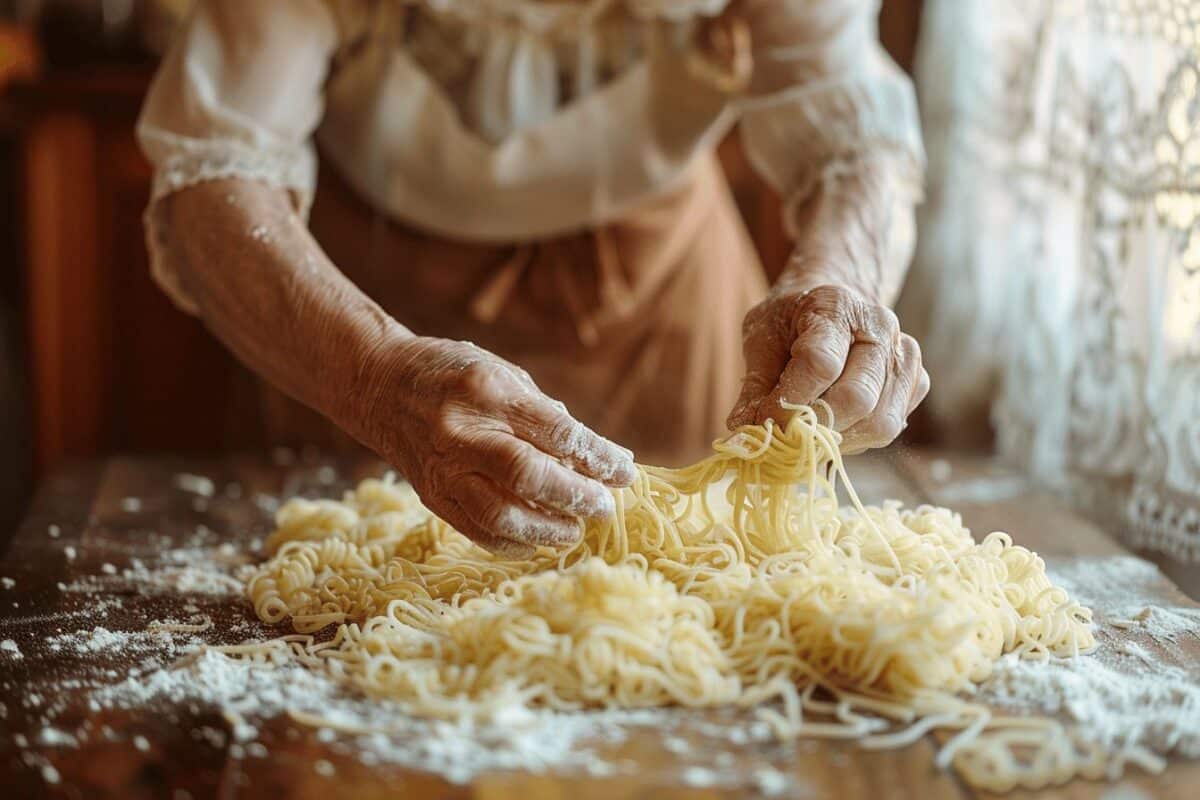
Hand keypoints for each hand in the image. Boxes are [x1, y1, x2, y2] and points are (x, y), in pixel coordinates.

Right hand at [353, 336, 635, 556]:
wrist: (380, 386)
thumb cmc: (454, 374)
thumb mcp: (503, 374)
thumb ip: (546, 415)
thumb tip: (599, 459)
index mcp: (487, 390)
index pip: (556, 432)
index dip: (597, 457)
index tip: (625, 472)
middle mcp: (462, 431)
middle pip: (527, 475)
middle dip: (575, 496)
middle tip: (603, 507)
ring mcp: (443, 468)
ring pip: (500, 513)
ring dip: (546, 529)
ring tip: (574, 529)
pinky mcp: (432, 496)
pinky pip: (477, 531)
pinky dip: (514, 542)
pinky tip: (537, 540)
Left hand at [727, 284, 928, 453]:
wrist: (833, 309)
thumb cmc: (790, 323)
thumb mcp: (760, 339)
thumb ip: (754, 386)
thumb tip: (742, 434)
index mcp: (836, 305)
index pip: (819, 364)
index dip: (788, 402)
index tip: (763, 421)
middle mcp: (880, 326)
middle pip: (856, 399)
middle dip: (815, 427)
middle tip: (785, 435)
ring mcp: (905, 354)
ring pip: (879, 422)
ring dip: (837, 438)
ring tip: (808, 430)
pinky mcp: (916, 382)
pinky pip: (889, 428)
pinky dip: (856, 438)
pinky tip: (834, 422)